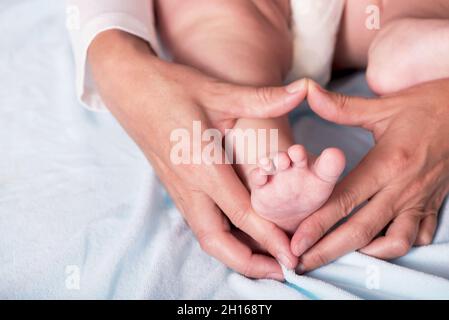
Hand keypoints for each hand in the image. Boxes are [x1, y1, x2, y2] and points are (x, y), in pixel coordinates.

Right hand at [88, 30, 307, 278]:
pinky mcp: (175, 188)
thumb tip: (303, 91)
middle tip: (281, 271)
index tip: (291, 258)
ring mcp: (178, 189)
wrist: (129, 88)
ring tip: (265, 262)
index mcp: (202, 164)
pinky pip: (200, 223)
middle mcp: (188, 185)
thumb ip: (262, 99)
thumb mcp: (218, 92)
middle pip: (217, 240)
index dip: (269, 238)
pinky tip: (240, 236)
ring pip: (206, 236)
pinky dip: (222, 238)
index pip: (241, 212)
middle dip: (249, 263)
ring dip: (234, 254)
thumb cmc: (172, 88)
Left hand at [291, 79, 448, 271]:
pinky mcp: (433, 204)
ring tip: (339, 254)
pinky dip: (396, 245)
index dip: (318, 224)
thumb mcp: (382, 106)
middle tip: (302, 263)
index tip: (296, 241)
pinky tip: (376, 245)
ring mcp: (420, 199)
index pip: (345, 200)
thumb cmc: (424, 107)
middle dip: (329, 251)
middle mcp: (403, 187)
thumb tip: (306, 91)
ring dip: (366, 253)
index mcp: (387, 163)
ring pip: (395, 241)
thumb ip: (341, 106)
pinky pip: (418, 237)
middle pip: (362, 230)